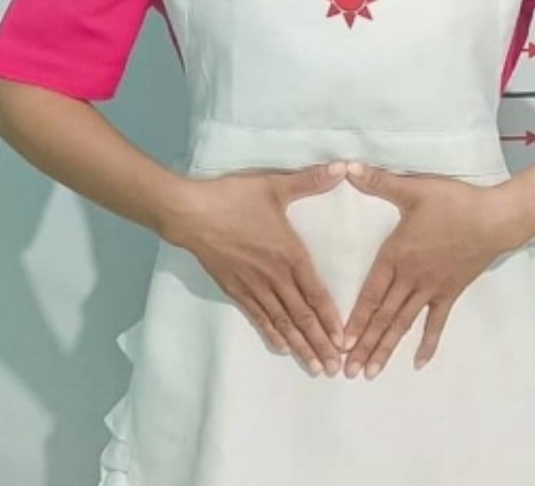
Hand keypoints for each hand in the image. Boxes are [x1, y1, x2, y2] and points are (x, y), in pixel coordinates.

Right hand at [162, 162, 348, 376]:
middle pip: (301, 315)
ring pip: (281, 322)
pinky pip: (258, 317)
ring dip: (300, 346)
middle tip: (335, 367)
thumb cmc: (234, 198)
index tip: (343, 340)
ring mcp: (253, 286)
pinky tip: (282, 348)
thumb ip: (310, 180)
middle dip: (319, 342)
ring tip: (315, 367)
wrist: (192, 213)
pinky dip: (272, 334)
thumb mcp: (274, 185)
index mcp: (288, 254)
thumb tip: (342, 167)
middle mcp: (274, 276)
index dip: (329, 318)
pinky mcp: (235, 289)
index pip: (314, 292)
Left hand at [340, 162, 518, 379]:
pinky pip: (436, 322)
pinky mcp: (450, 292)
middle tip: (347, 371)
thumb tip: (348, 167)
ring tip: (371, 372)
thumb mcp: (414, 188)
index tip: (341, 342)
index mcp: (397, 255)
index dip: (356, 318)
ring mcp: (431, 288)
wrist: (495, 218)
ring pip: (404, 323)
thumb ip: (379, 181)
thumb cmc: (453, 202)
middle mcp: (411, 278)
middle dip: (364, 344)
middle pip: (384, 316)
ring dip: (386, 348)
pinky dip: (428, 343)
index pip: (371, 293)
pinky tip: (418, 364)